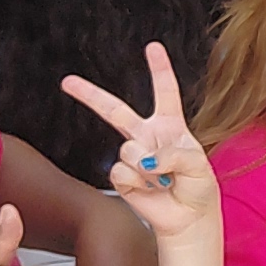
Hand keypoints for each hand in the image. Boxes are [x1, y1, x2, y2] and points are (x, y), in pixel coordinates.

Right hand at [62, 43, 221, 249]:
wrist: (188, 218)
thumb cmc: (198, 188)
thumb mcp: (198, 165)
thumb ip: (175, 154)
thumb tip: (147, 158)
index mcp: (170, 126)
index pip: (165, 92)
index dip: (159, 69)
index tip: (153, 47)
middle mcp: (147, 136)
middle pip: (115, 110)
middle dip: (90, 95)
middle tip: (67, 81)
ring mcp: (133, 156)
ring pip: (129, 150)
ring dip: (148, 167)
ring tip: (163, 179)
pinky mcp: (122, 178)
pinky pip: (122, 172)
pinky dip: (139, 183)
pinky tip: (151, 190)